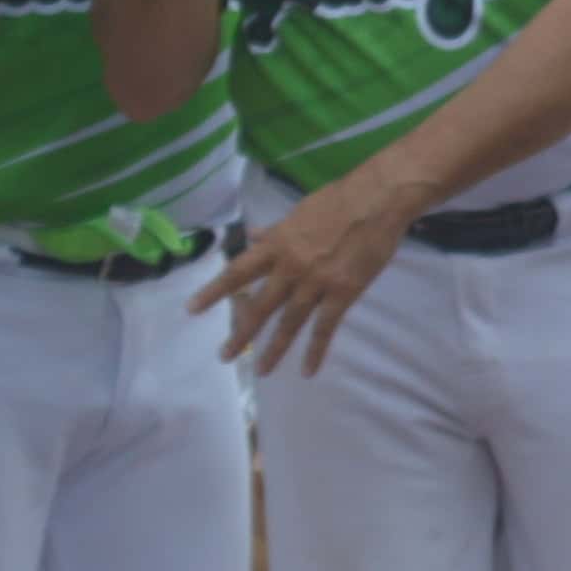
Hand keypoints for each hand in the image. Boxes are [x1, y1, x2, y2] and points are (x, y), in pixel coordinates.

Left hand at [200, 167, 417, 378]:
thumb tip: (253, 236)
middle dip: (242, 333)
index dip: (214, 292)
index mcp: (277, 246)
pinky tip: (308, 369)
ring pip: (290, 322)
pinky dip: (316, 349)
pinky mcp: (344, 292)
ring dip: (275, 348)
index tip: (192, 310)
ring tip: (263, 371)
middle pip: (260, 306)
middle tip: (225, 356)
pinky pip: (326, 326)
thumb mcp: (298, 213)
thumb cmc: (339, 200)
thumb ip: (276, 231)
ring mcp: (317, 282)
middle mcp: (290, 268)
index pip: (237, 272)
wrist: (378, 200)